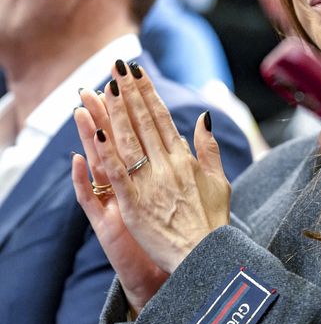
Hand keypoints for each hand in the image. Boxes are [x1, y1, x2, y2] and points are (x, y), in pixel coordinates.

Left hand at [72, 61, 230, 308]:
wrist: (206, 258)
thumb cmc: (213, 222)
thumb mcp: (220, 181)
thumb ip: (209, 148)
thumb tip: (205, 117)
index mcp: (185, 159)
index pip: (162, 118)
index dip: (148, 93)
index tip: (137, 71)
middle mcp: (168, 166)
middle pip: (144, 122)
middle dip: (129, 91)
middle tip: (117, 65)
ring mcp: (150, 184)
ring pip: (129, 140)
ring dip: (115, 111)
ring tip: (103, 86)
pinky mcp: (135, 205)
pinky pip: (118, 173)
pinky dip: (107, 152)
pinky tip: (96, 131)